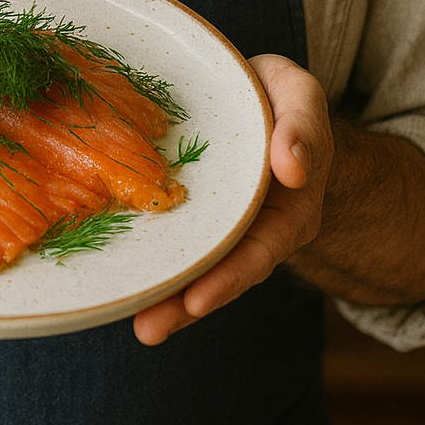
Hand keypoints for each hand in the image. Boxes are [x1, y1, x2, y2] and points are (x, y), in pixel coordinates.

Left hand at [133, 54, 332, 344]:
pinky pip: (175, 249)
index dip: (231, 276)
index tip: (198, 299)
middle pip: (224, 273)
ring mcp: (225, 230)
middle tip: (149, 327)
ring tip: (139, 327)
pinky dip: (154, 273)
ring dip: (168, 302)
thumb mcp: (299, 96)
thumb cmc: (280, 99)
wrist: (259, 102)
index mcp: (291, 206)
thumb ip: (303, 125)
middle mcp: (258, 229)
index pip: (262, 247)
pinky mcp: (192, 223)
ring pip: (198, 271)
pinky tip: (122, 294)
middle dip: (187, 304)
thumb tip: (293, 168)